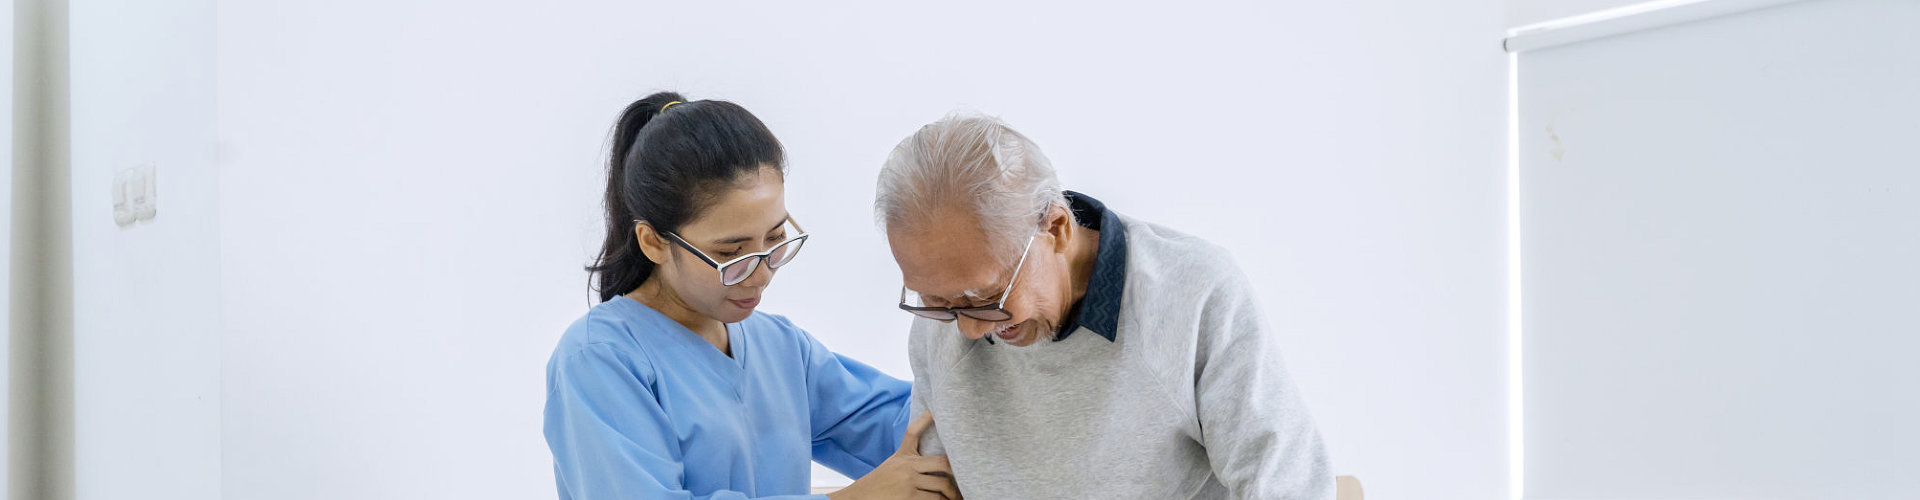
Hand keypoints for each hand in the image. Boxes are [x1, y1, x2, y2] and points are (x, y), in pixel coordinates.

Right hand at [827, 412, 960, 499]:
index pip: (912, 432)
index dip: (924, 419)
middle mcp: (907, 466)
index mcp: (902, 456)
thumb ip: (908, 461)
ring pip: (941, 485)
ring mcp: (909, 482)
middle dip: (956, 472)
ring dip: (952, 494)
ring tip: (958, 497)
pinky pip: (934, 499)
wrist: (859, 497)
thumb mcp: (891, 466)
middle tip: (964, 478)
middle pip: (942, 463)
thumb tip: (927, 464)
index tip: (934, 411)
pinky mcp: (909, 497)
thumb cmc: (878, 484)